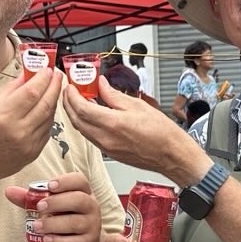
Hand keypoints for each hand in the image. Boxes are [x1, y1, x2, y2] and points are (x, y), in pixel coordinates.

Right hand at [0, 68, 61, 186]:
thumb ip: (13, 88)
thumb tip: (29, 72)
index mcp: (4, 116)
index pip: (32, 92)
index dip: (43, 78)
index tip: (47, 68)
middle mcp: (19, 131)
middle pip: (46, 103)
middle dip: (54, 85)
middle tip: (56, 74)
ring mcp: (29, 143)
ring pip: (50, 116)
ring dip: (54, 99)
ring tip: (52, 87)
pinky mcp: (34, 152)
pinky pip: (47, 128)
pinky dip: (49, 114)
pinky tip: (46, 105)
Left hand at [5, 172, 101, 241]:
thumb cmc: (65, 219)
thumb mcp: (50, 206)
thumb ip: (31, 198)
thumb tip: (8, 190)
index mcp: (82, 192)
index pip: (80, 180)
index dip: (65, 181)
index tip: (49, 186)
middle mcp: (91, 206)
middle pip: (79, 199)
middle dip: (57, 202)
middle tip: (39, 207)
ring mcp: (92, 225)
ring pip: (76, 222)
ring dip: (54, 224)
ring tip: (36, 226)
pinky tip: (47, 240)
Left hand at [63, 77, 209, 185]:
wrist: (172, 156)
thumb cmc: (162, 133)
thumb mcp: (138, 105)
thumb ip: (114, 95)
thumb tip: (102, 85)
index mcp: (112, 124)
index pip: (81, 108)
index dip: (72, 95)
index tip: (70, 85)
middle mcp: (105, 138)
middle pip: (76, 120)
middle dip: (68, 103)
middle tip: (69, 90)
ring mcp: (106, 148)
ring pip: (81, 129)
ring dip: (75, 114)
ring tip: (77, 99)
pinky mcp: (109, 153)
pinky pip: (89, 136)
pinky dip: (84, 123)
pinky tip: (90, 114)